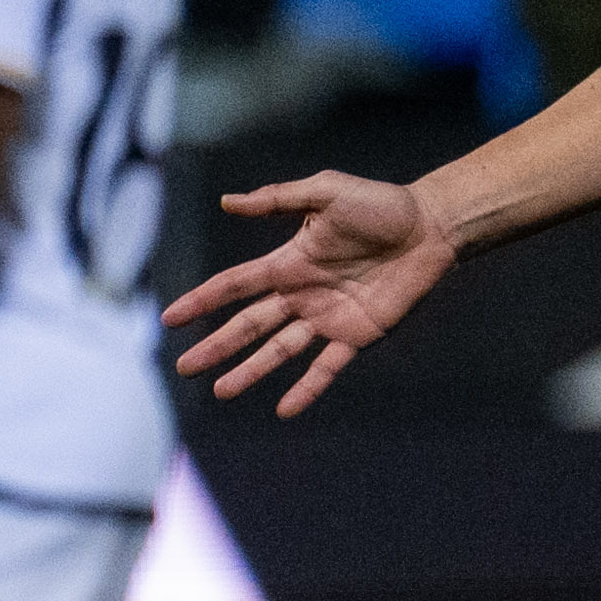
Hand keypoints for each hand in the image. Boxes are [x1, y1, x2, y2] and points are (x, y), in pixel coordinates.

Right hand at [164, 172, 454, 415]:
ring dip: (251, 371)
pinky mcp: (357, 335)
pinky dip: (307, 389)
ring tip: (222, 391)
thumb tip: (227, 202)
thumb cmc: (380, 204)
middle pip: (249, 325)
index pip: (235, 286)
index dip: (202, 301)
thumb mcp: (325, 191)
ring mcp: (327, 317)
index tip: (170, 318)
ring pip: (279, 351)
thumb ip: (277, 200)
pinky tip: (285, 409)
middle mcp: (301, 294)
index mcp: (288, 262)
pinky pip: (327, 367)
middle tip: (185, 367)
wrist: (431, 227)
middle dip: (216, 346)